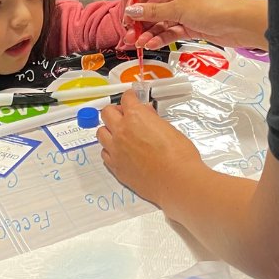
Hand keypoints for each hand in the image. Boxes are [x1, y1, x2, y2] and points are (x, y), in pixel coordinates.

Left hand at [97, 91, 204, 206]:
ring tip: (119, 133)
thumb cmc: (178, 156)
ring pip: (101, 133)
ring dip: (109, 130)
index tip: (131, 98)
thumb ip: (152, 119)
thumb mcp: (168, 128)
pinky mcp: (116, 167)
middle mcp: (121, 131)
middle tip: (124, 114)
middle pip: (107, 113)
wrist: (176, 180)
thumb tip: (146, 115)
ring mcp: (116, 150)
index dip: (130, 97)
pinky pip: (105, 153)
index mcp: (135, 117)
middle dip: (115, 111)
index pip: (126, 99)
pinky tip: (119, 150)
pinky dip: (109, 149)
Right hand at [124, 0, 220, 46]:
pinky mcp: (191, 27)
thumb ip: (154, 11)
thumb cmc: (211, 7)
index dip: (137, 3)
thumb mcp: (178, 8)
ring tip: (137, 43)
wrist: (239, 23)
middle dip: (140, 22)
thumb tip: (131, 10)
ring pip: (161, 22)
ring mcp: (185, 13)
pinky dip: (161, 38)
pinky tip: (151, 44)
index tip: (126, 16)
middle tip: (128, 35)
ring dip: (149, 33)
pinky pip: (171, 31)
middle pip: (154, 8)